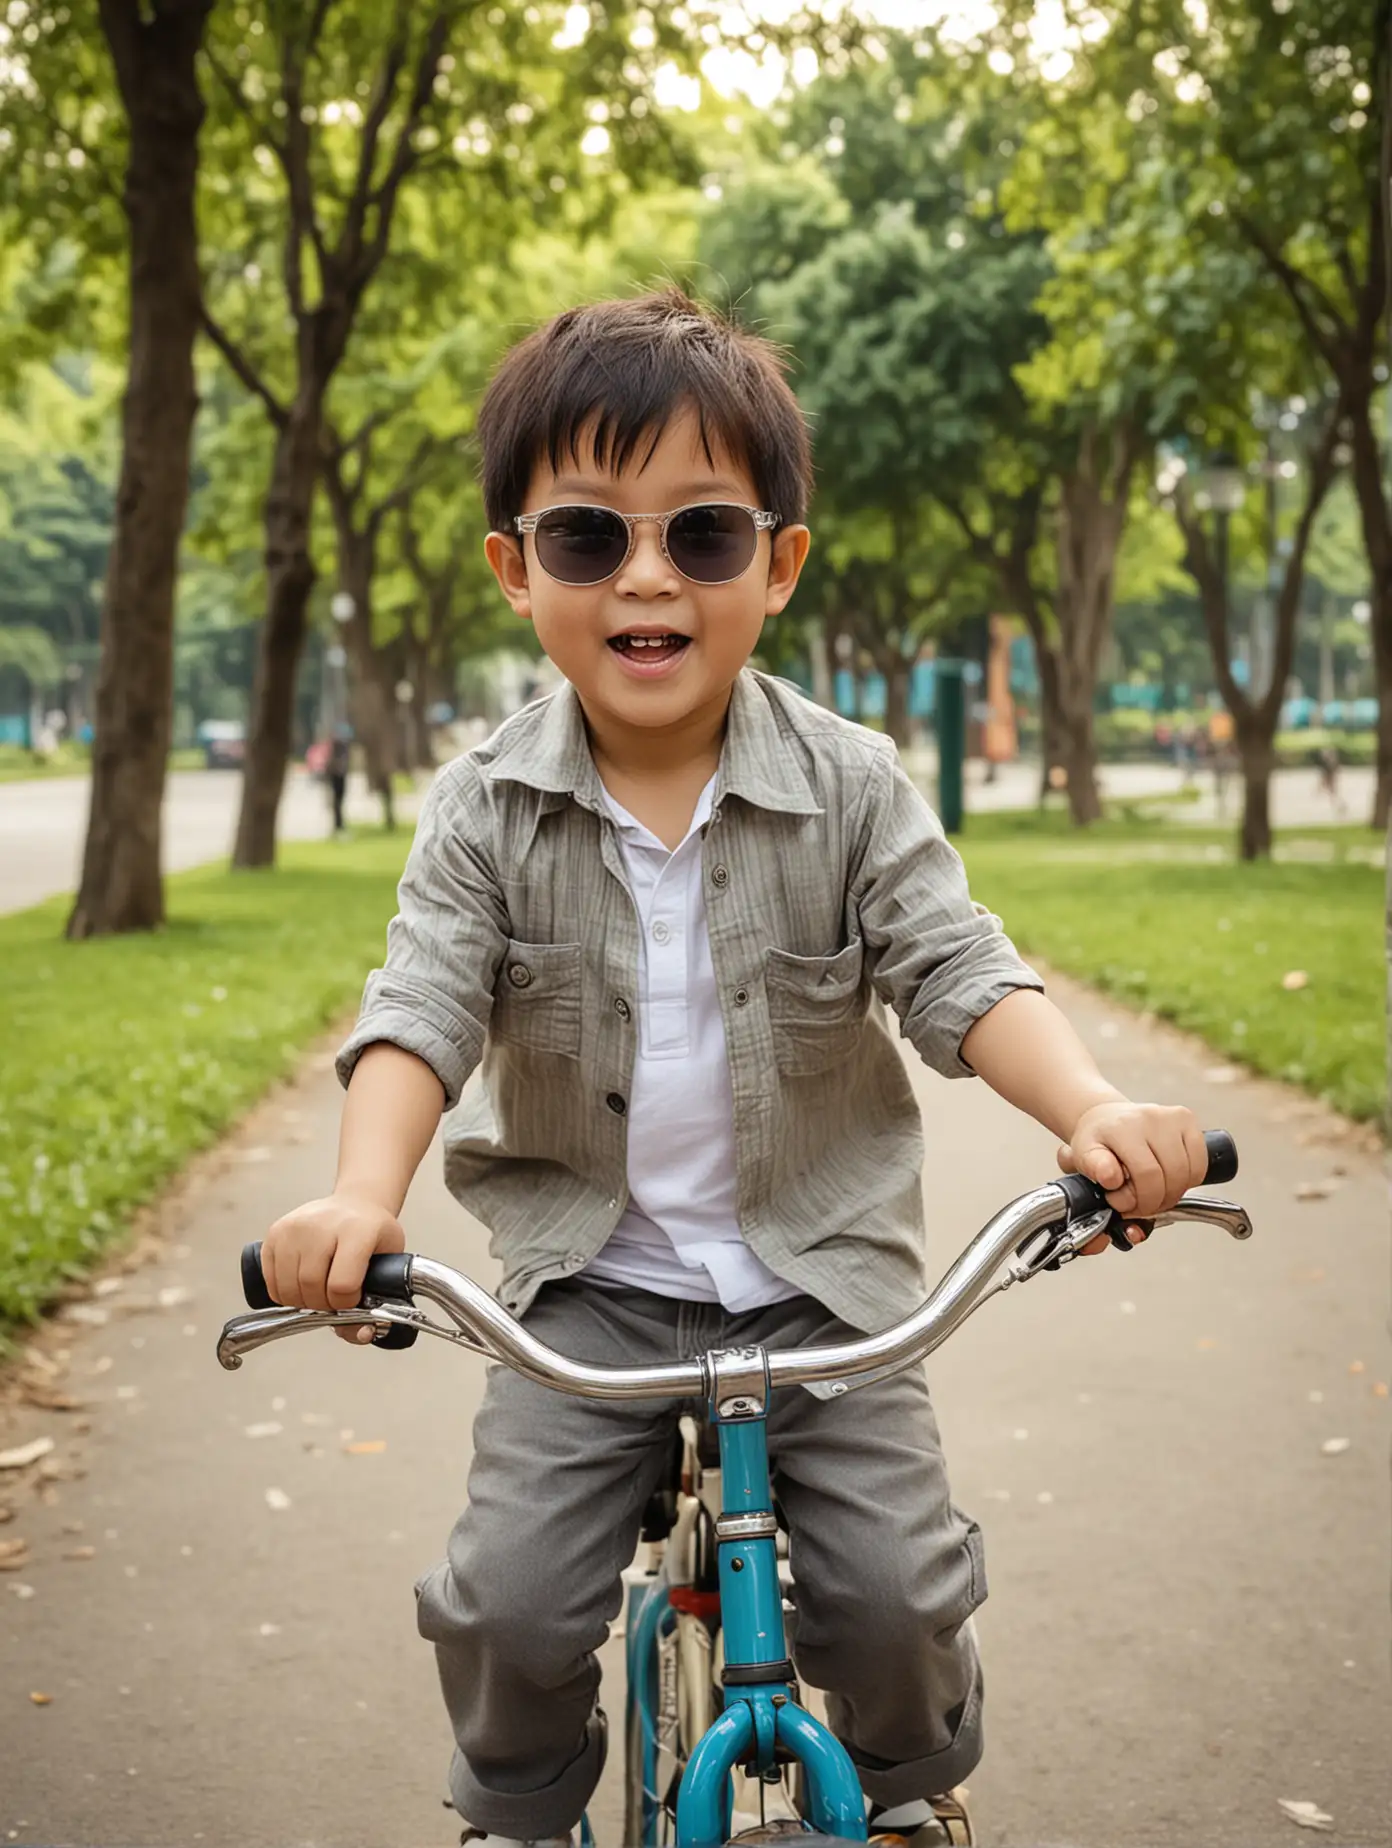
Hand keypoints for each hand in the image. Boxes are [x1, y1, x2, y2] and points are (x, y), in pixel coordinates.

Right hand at [260, 1190, 405, 1345]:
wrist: (355, 1203)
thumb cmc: (373, 1234)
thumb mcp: (388, 1262)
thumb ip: (378, 1301)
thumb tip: (363, 1334)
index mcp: (356, 1230)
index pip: (342, 1284)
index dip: (346, 1303)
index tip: (353, 1298)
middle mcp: (320, 1225)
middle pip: (310, 1287)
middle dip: (323, 1305)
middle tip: (334, 1300)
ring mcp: (293, 1227)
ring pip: (287, 1287)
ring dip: (302, 1302)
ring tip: (318, 1293)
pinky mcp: (275, 1233)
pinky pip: (270, 1280)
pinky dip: (284, 1294)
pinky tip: (300, 1285)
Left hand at [1059, 1100, 1208, 1257]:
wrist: (1107, 1118)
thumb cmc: (1098, 1139)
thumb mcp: (1082, 1155)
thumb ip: (1093, 1168)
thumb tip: (1111, 1177)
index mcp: (1124, 1127)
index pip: (1148, 1175)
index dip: (1143, 1201)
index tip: (1127, 1206)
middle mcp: (1152, 1118)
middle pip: (1172, 1176)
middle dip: (1157, 1201)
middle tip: (1140, 1204)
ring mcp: (1173, 1117)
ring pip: (1188, 1174)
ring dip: (1172, 1194)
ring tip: (1152, 1192)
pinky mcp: (1187, 1120)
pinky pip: (1199, 1166)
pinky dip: (1186, 1182)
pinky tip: (1167, 1179)